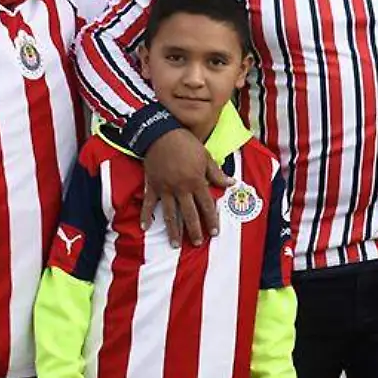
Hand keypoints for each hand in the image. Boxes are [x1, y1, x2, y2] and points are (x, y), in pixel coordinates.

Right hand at [141, 128, 230, 246]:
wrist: (161, 133)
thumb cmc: (186, 143)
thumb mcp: (206, 156)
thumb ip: (217, 173)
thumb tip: (231, 183)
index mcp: (196, 182)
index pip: (206, 206)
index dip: (212, 220)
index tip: (215, 232)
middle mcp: (181, 189)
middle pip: (189, 214)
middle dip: (194, 231)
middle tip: (196, 243)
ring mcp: (165, 189)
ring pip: (170, 214)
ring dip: (173, 230)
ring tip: (175, 244)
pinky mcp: (152, 185)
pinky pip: (149, 203)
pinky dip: (146, 215)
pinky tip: (145, 228)